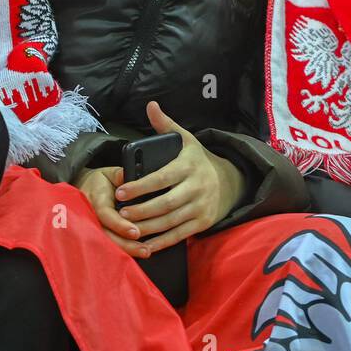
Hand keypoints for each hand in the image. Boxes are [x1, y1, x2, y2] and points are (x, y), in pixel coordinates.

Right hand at [74, 164, 148, 255]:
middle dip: (126, 244)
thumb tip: (133, 176)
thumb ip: (121, 175)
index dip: (120, 225)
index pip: (106, 214)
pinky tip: (136, 254)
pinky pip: (107, 244)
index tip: (136, 232)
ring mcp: (91, 227)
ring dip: (126, 250)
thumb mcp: (110, 173)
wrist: (82, 188)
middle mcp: (91, 216)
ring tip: (145, 252)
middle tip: (145, 250)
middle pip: (106, 234)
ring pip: (106, 243)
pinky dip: (121, 251)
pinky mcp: (95, 234)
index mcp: (96, 199)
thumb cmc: (100, 181)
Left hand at [114, 101, 245, 254]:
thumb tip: (151, 105)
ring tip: (127, 226)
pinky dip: (161, 242)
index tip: (120, 190)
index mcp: (189, 166)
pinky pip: (180, 235)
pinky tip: (144, 245)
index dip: (140, 186)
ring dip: (147, 227)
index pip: (162, 177)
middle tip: (120, 212)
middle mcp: (197, 187)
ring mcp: (201, 206)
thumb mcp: (187, 140)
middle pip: (166, 203)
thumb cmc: (198, 160)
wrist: (230, 182)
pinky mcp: (203, 222)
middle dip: (141, 210)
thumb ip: (166, 126)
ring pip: (171, 221)